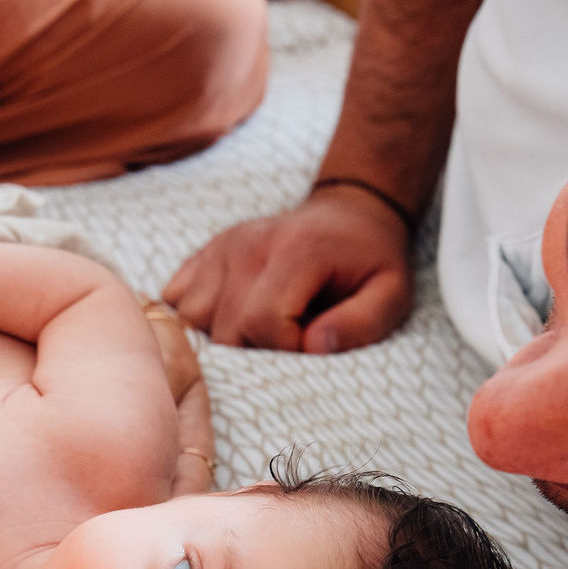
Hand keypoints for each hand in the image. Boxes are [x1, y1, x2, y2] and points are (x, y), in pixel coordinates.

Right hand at [164, 185, 412, 352]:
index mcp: (295, 252)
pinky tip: (229, 323)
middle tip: (287, 347)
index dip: (283, 352)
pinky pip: (175, 300)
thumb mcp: (392, 295)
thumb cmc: (372, 263)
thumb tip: (313, 347)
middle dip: (253, 355)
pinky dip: (195, 322)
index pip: (261, 322)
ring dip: (221, 341)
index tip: (309, 349)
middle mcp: (248, 246)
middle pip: (223, 329)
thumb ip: (361, 324)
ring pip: (190, 319)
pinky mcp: (206, 254)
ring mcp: (221, 248)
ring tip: (259, 337)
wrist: (350, 213)